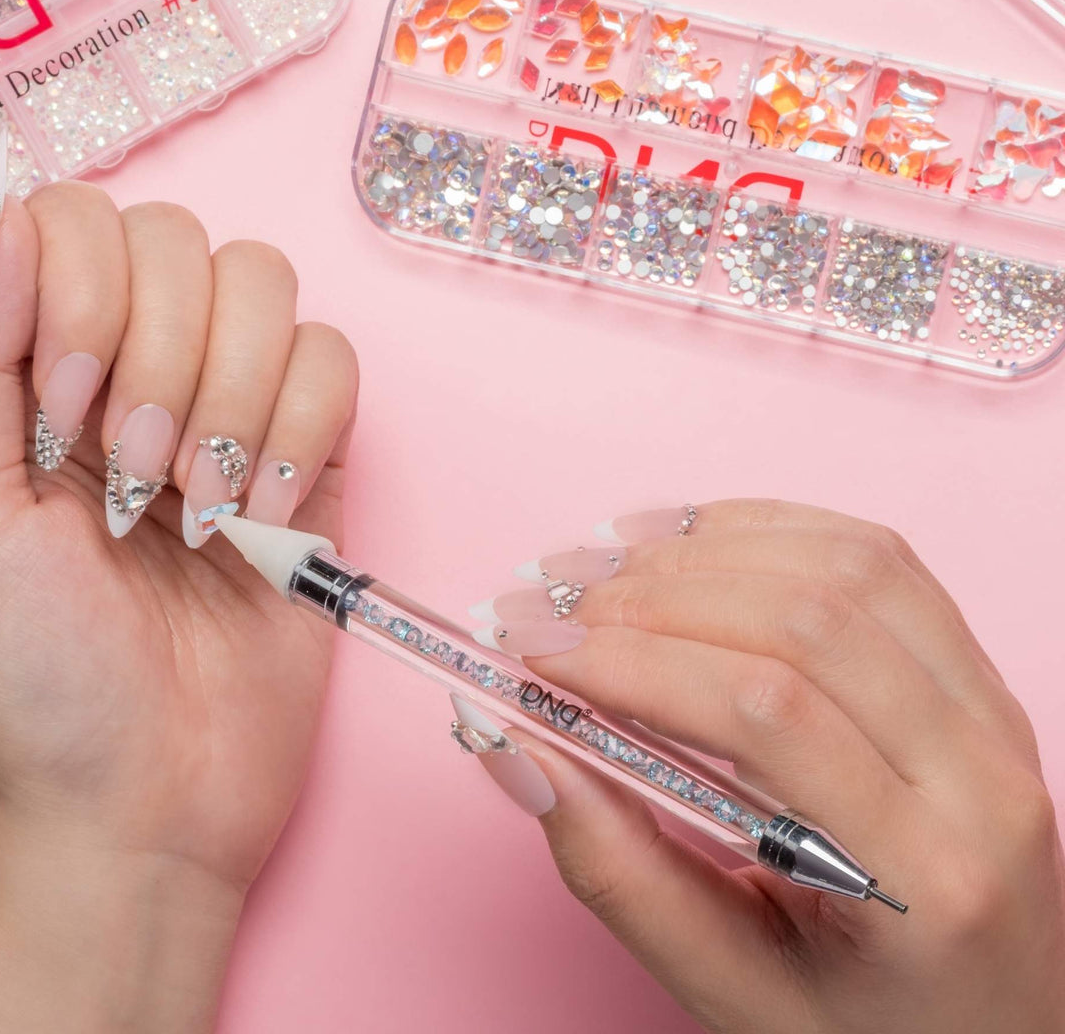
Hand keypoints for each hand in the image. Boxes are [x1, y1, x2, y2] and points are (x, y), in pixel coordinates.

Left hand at [0, 181, 356, 1031]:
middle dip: (162, 359)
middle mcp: (139, 374)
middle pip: (184, 241)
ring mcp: (236, 414)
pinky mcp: (315, 464)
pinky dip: (304, 433)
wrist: (143, 807)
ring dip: (234, 398)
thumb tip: (9, 208)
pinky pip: (337, 368)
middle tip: (133, 477)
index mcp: (39, 376)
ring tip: (199, 506)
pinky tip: (268, 517)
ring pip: (270, 290)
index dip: (83, 295)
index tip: (64, 416)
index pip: (83, 223)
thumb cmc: (30, 681)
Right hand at [455, 501, 1064, 1032]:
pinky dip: (769, 529)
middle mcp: (984, 776)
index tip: (531, 654)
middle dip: (648, 598)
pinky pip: (878, 557)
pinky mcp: (977, 674)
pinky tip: (689, 542)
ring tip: (599, 566)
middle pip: (802, 624)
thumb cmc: (863, 1024)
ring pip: (844, 568)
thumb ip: (616, 869)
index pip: (766, 715)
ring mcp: (993, 712)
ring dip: (703, 550)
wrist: (995, 1028)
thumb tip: (517, 743)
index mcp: (928, 879)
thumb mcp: (728, 985)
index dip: (632, 664)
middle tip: (545, 605)